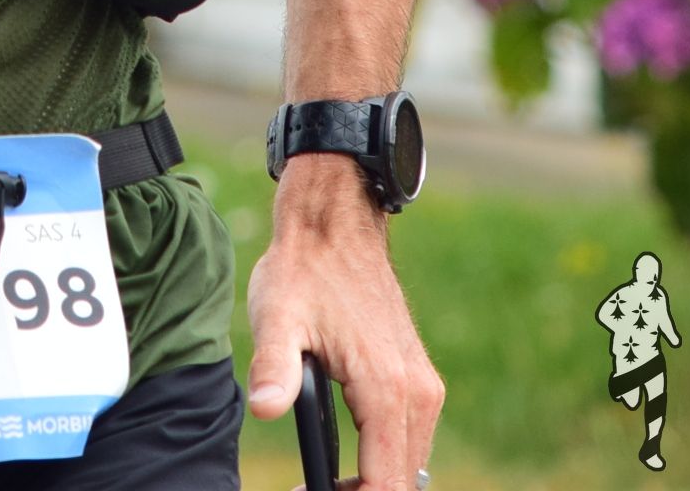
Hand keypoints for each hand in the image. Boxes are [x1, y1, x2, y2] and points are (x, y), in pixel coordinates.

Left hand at [244, 157, 442, 489]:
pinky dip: (382, 462)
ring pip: (408, 466)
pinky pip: (408, 442)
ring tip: (323, 482)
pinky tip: (344, 464)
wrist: (336, 224)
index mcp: (387, 388)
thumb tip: (266, 409)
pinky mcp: (417, 381)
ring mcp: (423, 387)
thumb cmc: (305, 269)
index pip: (383, 484)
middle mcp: (418, 394)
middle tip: (309, 487)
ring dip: (372, 484)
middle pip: (400, 483)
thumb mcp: (278, 316)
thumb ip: (274, 366)